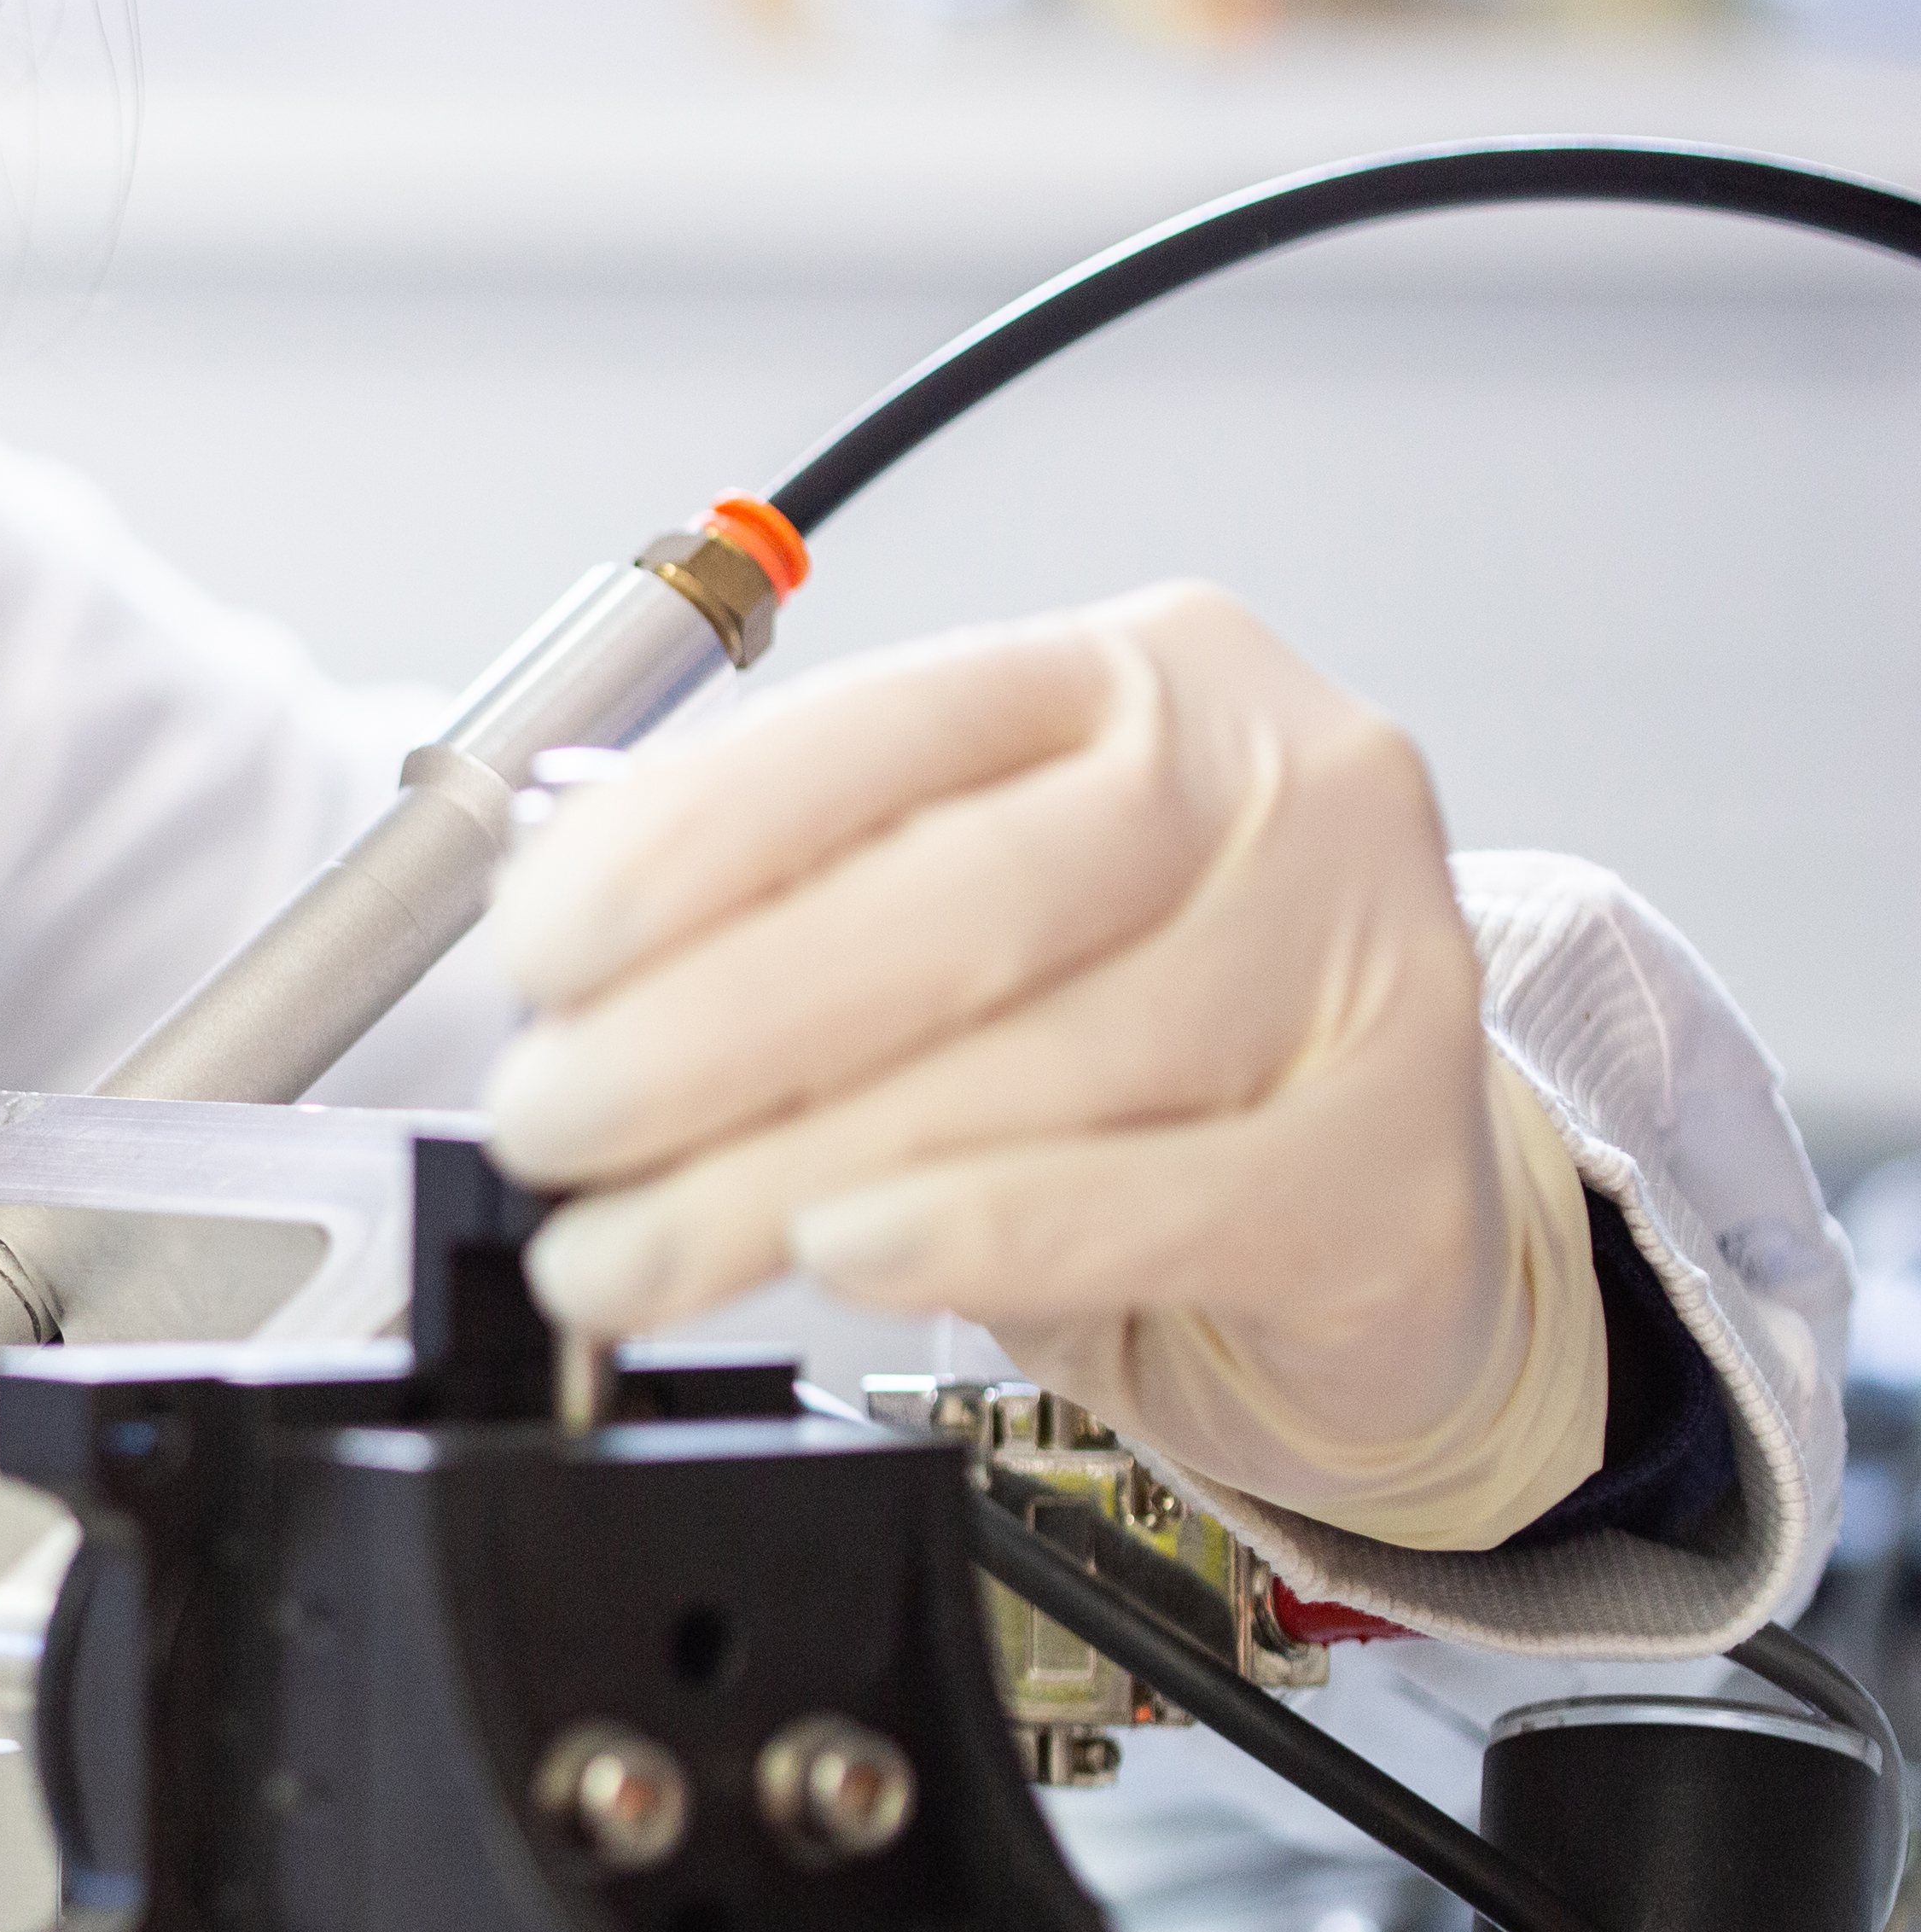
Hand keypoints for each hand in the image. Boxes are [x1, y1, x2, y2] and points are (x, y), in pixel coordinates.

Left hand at [481, 581, 1604, 1547]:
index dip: (684, 841)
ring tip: (618, 1249)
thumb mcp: (969, 927)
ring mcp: (1367, 970)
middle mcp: (1278, 787)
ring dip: (772, 1176)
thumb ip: (802, 901)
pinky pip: (1151, 1203)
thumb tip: (568, 954)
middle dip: (702, 1028)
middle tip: (549, 1123)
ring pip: (1022, 1070)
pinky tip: (838, 1252)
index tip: (535, 950)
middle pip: (953, 899)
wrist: (1372, 1221)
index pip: (883, 727)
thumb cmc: (1137, 1054)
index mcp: (1137, 679)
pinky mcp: (1397, 1173)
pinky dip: (974, 1233)